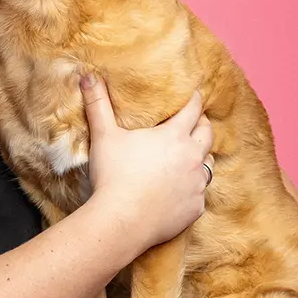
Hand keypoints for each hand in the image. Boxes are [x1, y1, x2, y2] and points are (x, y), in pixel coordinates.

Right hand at [80, 75, 214, 252]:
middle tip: (195, 121)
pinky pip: (200, 194)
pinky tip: (181, 190)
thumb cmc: (113, 176)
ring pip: (209, 164)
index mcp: (174, 136)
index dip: (194, 99)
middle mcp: (192, 158)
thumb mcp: (103, 137)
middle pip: (207, 134)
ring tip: (190, 156)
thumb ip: (98, 104)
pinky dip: (193, 189)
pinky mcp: (195, 208)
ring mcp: (196, 184)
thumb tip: (88, 76)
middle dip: (203, 124)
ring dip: (202, 157)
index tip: (194, 94)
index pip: (193, 109)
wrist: (121, 221)